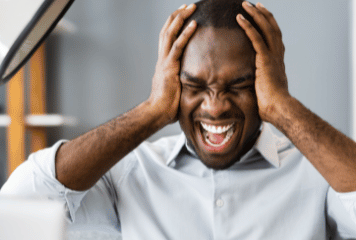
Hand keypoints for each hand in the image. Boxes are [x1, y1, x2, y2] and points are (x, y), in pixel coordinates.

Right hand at [147, 4, 197, 124]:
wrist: (157, 113)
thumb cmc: (168, 106)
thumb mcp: (178, 88)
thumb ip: (184, 80)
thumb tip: (197, 81)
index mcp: (164, 62)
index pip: (167, 38)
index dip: (174, 25)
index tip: (183, 14)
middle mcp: (162, 58)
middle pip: (167, 30)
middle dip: (177, 16)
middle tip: (188, 5)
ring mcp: (164, 62)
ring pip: (171, 33)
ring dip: (181, 18)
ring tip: (191, 7)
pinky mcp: (169, 67)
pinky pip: (178, 46)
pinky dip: (186, 33)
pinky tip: (194, 24)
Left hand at [237, 2, 291, 121]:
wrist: (279, 109)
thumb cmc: (272, 105)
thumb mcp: (266, 90)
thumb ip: (260, 83)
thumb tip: (252, 88)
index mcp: (278, 61)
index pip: (274, 37)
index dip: (268, 24)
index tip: (261, 15)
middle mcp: (278, 55)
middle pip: (272, 28)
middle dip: (263, 14)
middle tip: (253, 4)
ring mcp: (273, 57)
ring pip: (265, 28)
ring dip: (255, 14)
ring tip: (245, 4)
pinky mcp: (265, 60)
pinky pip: (256, 38)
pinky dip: (248, 26)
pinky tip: (239, 17)